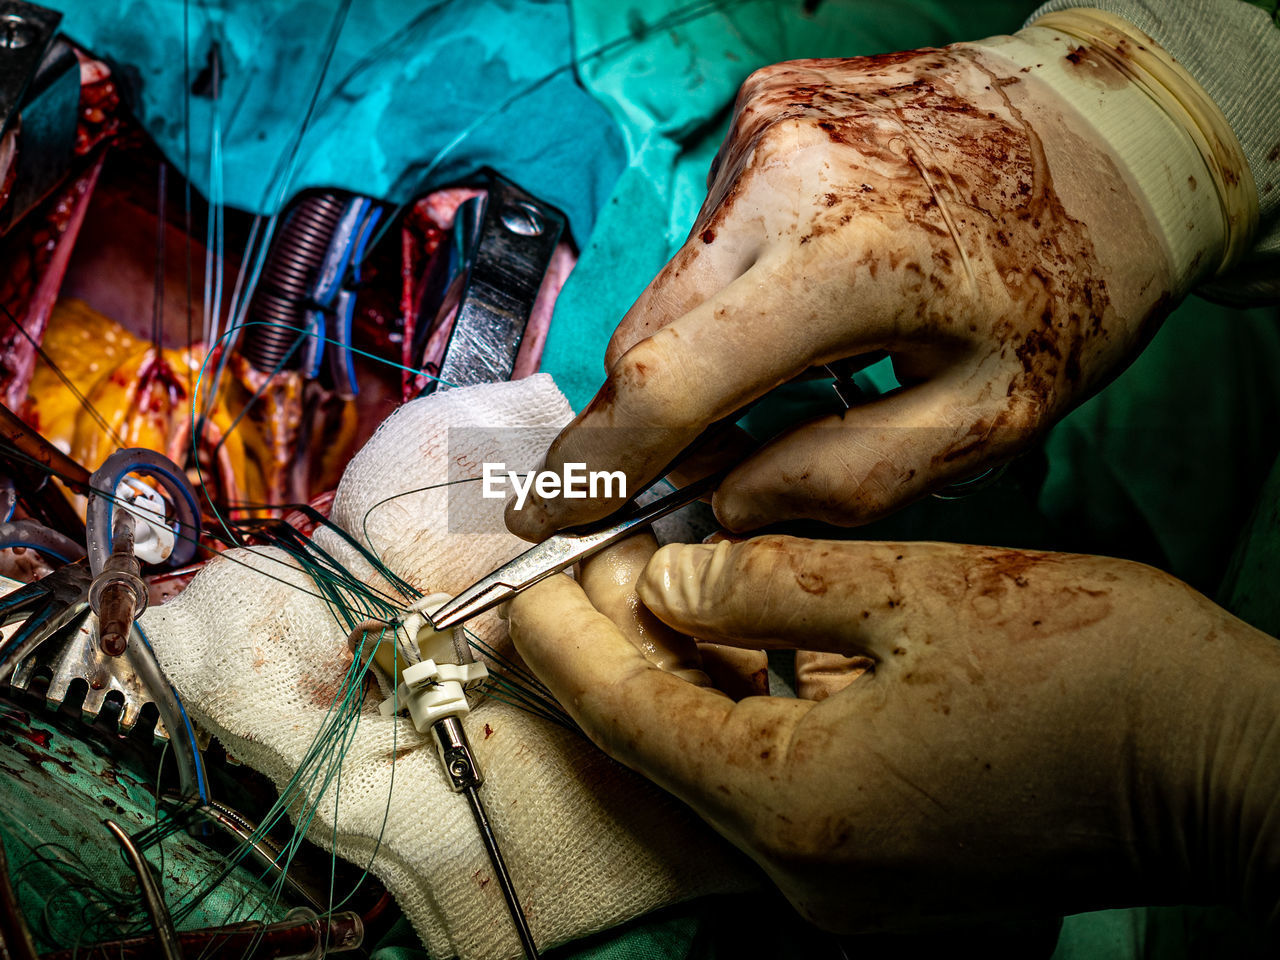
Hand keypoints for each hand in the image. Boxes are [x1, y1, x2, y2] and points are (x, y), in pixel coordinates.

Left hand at [507, 535, 1279, 933]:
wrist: (1220, 757)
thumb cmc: (1083, 661)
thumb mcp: (902, 590)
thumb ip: (758, 582)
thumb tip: (659, 582)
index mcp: (794, 800)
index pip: (625, 713)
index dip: (558, 638)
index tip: (513, 576)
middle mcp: (802, 870)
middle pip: (658, 748)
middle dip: (606, 651)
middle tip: (577, 563)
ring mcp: (843, 887)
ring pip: (710, 768)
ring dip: (670, 677)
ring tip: (640, 582)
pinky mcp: (880, 875)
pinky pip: (767, 787)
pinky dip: (733, 711)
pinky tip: (722, 642)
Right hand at [508, 15, 1249, 539]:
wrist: (1115, 133)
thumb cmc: (1073, 276)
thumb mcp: (992, 416)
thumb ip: (847, 479)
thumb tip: (727, 499)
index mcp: (846, 257)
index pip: (667, 378)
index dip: (597, 460)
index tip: (553, 513)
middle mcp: (780, 173)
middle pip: (648, 333)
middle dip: (647, 420)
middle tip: (688, 471)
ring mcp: (763, 128)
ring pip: (673, 285)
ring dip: (697, 352)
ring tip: (791, 374)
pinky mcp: (762, 109)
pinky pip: (709, 234)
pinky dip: (730, 289)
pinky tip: (805, 298)